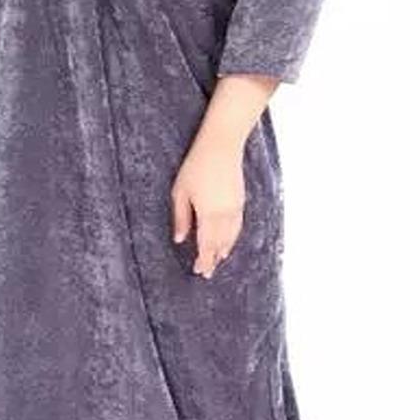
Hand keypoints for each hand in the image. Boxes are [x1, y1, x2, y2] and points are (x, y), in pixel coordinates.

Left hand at [171, 138, 245, 278]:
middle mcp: (225, 215)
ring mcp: (235, 208)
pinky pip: (238, 226)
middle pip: (220, 244)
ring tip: (218, 259)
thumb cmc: (196, 166)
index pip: (206, 245)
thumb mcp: (180, 192)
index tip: (200, 271)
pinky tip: (229, 240)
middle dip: (214, 259)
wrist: (221, 146)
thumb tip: (179, 239)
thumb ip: (181, 218)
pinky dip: (233, 237)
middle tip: (207, 272)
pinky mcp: (240, 200)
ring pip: (231, 237)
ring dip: (224, 249)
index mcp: (209, 215)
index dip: (204, 260)